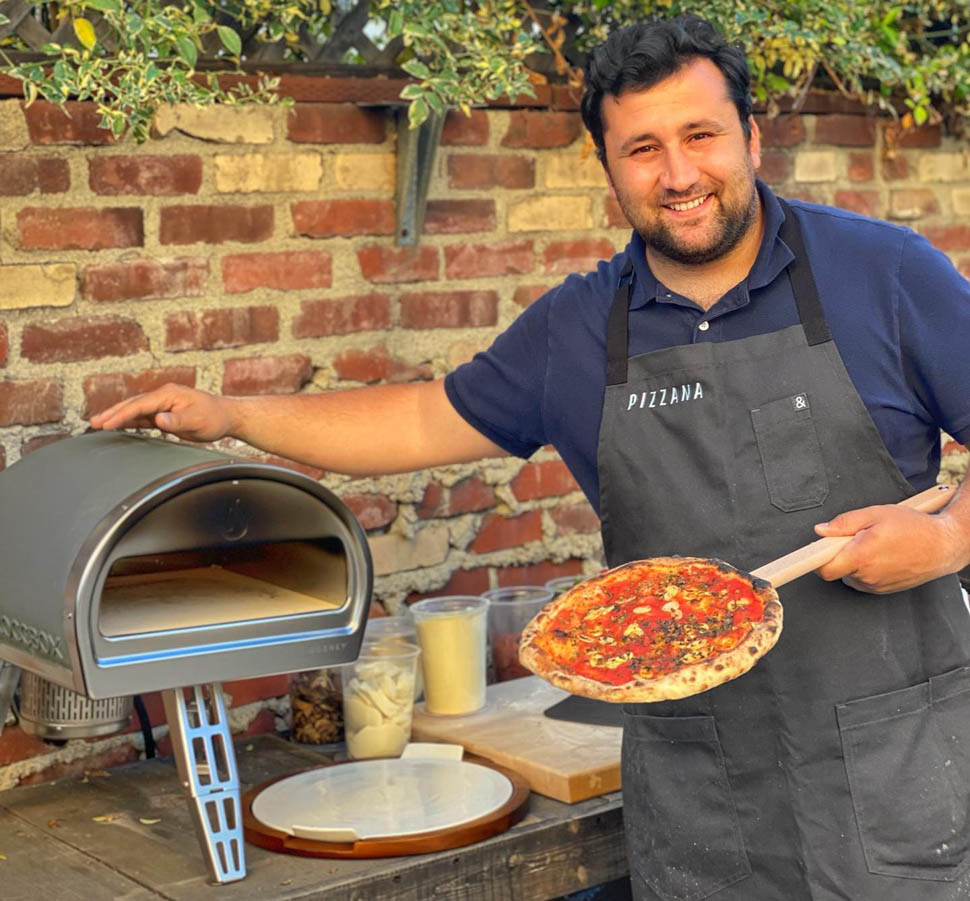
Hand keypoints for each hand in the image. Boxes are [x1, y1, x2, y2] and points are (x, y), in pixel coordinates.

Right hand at [88, 383, 235, 442]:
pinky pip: (143, 416)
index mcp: (169, 394)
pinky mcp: (165, 413)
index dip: (122, 414)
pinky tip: (118, 426)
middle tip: (94, 422)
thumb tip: (158, 419)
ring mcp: (163, 404)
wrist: (227, 416)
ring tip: (99, 424)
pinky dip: (129, 420)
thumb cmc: (214, 418)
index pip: (140, 405)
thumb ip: (177, 420)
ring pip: (136, 409)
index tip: (106, 424)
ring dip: (118, 416)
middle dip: (113, 413)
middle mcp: (163, 396)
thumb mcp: (198, 421)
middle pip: (133, 404)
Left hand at [813, 503, 969, 593]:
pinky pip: (863, 580)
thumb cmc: (913, 527)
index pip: (824, 569)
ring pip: (849, 575)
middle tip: (856, 538)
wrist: (943, 545)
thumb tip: (821, 530)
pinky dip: (865, 569)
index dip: (815, 560)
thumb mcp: (876, 514)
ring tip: (874, 545)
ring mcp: (876, 586)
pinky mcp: (883, 591)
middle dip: (839, 554)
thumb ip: (844, 523)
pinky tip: (881, 556)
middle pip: (836, 569)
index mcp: (861, 556)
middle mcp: (867, 576)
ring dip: (854, 562)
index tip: (809, 556)